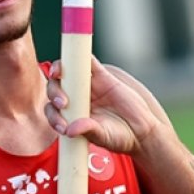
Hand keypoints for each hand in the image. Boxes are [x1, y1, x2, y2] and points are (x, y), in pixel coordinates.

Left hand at [44, 56, 163, 154]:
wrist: (141, 130)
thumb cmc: (118, 137)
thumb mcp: (103, 136)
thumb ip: (88, 131)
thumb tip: (70, 130)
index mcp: (70, 115)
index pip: (53, 110)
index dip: (53, 116)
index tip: (62, 127)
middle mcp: (75, 99)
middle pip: (56, 88)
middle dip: (54, 93)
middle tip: (62, 103)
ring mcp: (88, 86)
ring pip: (68, 72)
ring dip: (59, 70)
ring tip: (56, 74)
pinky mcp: (102, 76)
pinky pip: (88, 62)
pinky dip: (82, 56)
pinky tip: (77, 57)